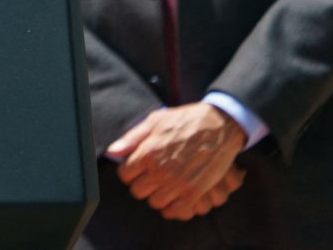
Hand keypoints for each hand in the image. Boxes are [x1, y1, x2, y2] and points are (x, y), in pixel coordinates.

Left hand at [106, 102, 246, 220]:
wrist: (220, 125)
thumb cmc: (185, 120)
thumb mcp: (155, 121)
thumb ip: (131, 138)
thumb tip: (112, 153)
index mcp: (148, 153)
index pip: (125, 175)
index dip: (129, 171)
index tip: (136, 168)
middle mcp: (160, 171)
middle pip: (138, 191)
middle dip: (141, 184)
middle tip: (150, 176)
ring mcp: (178, 184)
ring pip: (155, 202)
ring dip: (157, 195)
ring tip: (163, 185)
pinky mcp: (195, 192)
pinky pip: (177, 211)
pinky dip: (173, 208)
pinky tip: (174, 197)